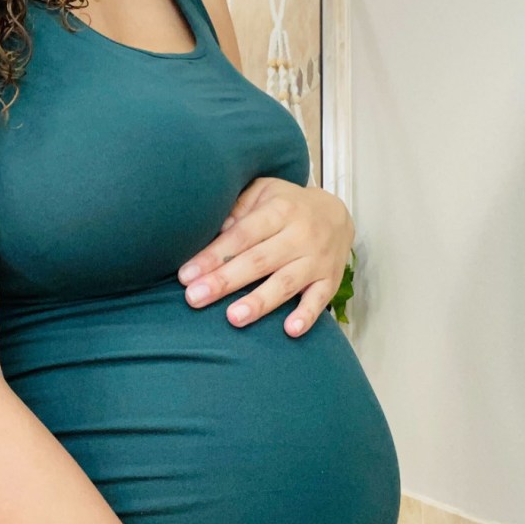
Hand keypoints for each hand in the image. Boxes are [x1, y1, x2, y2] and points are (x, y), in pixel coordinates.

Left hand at [177, 177, 354, 336]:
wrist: (337, 213)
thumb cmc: (288, 205)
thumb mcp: (263, 192)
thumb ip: (237, 208)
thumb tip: (209, 231)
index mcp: (279, 211)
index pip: (242, 235)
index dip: (214, 255)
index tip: (187, 275)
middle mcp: (300, 235)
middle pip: (259, 260)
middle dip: (225, 281)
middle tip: (196, 298)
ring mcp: (317, 259)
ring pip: (286, 282)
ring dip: (260, 302)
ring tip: (233, 318)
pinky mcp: (330, 280)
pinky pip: (320, 299)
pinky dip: (307, 315)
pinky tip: (290, 330)